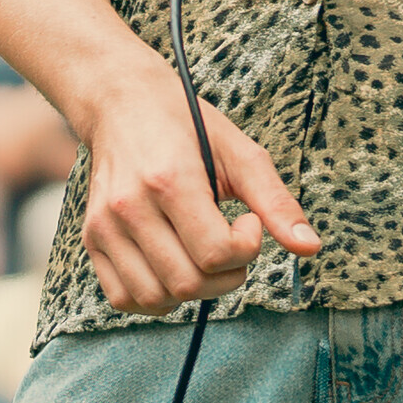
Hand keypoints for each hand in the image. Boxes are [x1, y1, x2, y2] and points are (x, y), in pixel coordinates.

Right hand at [69, 74, 317, 314]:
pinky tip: (175, 269)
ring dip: (194, 291)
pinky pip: (123, 298)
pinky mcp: (91, 239)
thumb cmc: (184, 123)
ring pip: (156, 298)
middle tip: (232, 244)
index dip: (246, 248)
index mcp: (170, 180)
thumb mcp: (239, 151)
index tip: (248, 222)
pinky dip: (156, 299)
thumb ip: (275, 201)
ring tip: (203, 257)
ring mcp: (104, 226)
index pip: (216, 253)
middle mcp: (129, 206)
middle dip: (227, 275)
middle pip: (188, 282)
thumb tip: (310, 247)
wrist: (120, 104)